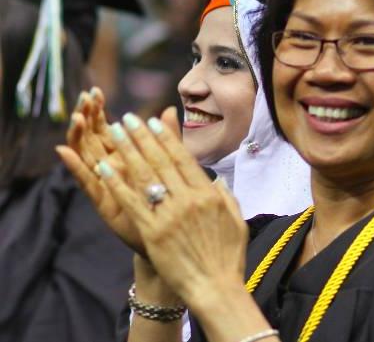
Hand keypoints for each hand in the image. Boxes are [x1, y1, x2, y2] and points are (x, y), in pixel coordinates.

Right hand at [58, 88, 180, 256]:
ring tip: (78, 117)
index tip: (95, 91)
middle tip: (84, 97)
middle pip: (94, 139)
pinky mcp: (105, 205)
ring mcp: (108, 187)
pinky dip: (75, 167)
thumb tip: (169, 109)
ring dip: (80, 137)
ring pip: (88, 157)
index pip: (107, 130)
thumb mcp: (173, 166)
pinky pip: (87, 184)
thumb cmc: (175, 202)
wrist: (178, 239)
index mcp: (128, 160)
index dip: (100, 112)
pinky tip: (64, 151)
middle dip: (88, 118)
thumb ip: (169, 138)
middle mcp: (114, 170)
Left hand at [96, 112, 248, 303]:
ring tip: (114, 132)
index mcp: (208, 195)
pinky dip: (117, 182)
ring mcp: (170, 215)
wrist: (216, 288)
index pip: (183, 159)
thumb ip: (226, 196)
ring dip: (127, 150)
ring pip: (145, 175)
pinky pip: (132, 202)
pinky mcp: (153, 232)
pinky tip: (105, 167)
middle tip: (128, 118)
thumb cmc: (228, 256)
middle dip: (142, 137)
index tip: (154, 121)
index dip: (166, 138)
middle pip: (161, 161)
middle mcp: (188, 200)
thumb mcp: (237, 221)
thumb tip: (216, 178)